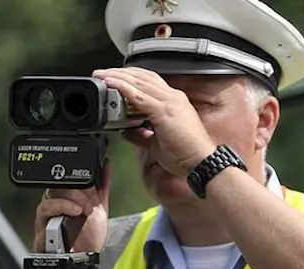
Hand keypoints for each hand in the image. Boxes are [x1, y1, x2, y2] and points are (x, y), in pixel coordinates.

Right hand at [34, 161, 110, 252]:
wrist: (85, 260)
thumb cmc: (88, 237)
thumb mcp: (100, 206)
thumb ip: (102, 185)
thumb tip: (106, 163)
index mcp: (66, 196)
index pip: (66, 178)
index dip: (79, 179)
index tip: (94, 187)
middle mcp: (54, 204)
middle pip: (58, 185)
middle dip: (77, 191)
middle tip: (90, 205)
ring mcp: (47, 216)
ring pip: (50, 196)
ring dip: (69, 200)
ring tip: (81, 210)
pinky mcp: (41, 227)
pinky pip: (44, 210)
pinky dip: (59, 207)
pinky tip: (74, 212)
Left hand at [92, 67, 216, 176]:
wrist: (201, 162)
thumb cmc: (185, 153)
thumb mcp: (157, 142)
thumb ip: (142, 134)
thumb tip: (127, 132)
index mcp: (173, 102)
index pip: (149, 82)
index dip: (131, 77)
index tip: (114, 76)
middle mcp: (172, 97)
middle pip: (143, 77)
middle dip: (121, 73)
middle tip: (103, 72)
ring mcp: (170, 102)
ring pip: (139, 83)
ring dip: (118, 77)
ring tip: (102, 75)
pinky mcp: (164, 111)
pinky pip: (140, 96)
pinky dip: (124, 88)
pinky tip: (112, 84)